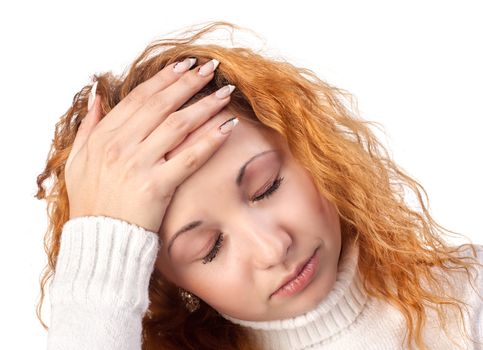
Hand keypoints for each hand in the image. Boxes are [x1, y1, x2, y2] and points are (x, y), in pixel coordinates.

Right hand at [64, 58, 236, 232]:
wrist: (99, 241)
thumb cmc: (91, 203)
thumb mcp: (76, 162)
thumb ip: (87, 127)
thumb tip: (97, 97)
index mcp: (104, 137)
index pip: (139, 98)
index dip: (164, 78)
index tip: (184, 66)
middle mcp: (121, 146)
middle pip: (162, 104)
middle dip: (189, 83)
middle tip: (210, 68)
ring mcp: (139, 165)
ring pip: (178, 125)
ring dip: (205, 105)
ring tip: (225, 93)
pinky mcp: (157, 186)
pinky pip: (189, 158)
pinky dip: (210, 140)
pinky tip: (227, 127)